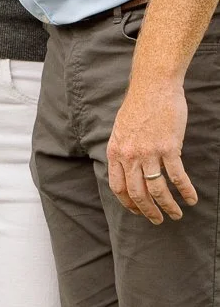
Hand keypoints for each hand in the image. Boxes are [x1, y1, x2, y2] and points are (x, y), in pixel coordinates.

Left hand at [108, 74, 197, 223]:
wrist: (153, 86)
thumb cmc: (139, 106)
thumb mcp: (121, 130)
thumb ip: (124, 150)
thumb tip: (130, 168)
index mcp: (115, 152)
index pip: (118, 187)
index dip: (128, 203)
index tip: (137, 211)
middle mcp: (129, 156)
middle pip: (137, 193)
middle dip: (148, 211)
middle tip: (158, 220)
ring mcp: (149, 152)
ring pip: (157, 189)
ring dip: (167, 206)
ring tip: (176, 214)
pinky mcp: (168, 148)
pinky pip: (176, 176)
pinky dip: (185, 190)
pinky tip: (191, 199)